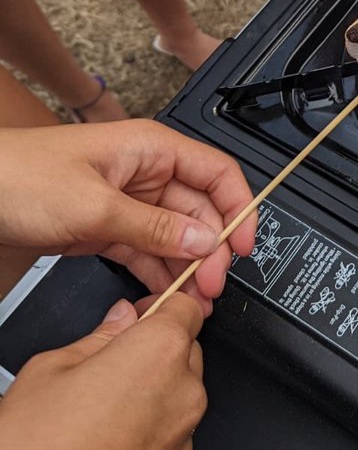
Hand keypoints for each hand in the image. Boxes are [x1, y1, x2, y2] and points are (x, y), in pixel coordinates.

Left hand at [0, 121, 256, 312]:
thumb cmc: (21, 176)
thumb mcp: (94, 205)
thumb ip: (153, 227)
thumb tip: (204, 241)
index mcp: (152, 149)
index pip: (217, 173)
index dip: (239, 208)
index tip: (244, 245)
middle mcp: (146, 173)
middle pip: (200, 211)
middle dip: (212, 249)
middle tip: (212, 286)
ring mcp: (128, 202)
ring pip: (176, 236)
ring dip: (188, 268)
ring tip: (195, 301)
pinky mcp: (108, 227)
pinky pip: (147, 251)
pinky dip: (159, 274)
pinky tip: (166, 297)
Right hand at [0, 296, 204, 449]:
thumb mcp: (50, 370)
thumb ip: (98, 336)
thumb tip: (120, 320)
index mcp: (158, 354)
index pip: (186, 306)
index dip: (162, 304)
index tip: (142, 310)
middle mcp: (183, 394)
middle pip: (186, 349)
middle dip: (154, 349)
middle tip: (108, 361)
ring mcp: (182, 439)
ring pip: (179, 393)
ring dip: (152, 390)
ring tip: (97, 408)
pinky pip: (170, 433)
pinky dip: (149, 428)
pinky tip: (104, 441)